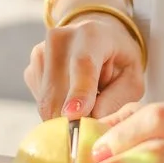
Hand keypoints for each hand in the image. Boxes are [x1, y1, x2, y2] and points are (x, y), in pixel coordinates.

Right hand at [23, 12, 145, 121]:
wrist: (96, 38)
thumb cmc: (119, 60)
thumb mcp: (132, 79)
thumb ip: (116, 100)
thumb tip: (91, 123)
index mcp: (91, 35)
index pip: (82, 64)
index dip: (78, 92)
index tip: (74, 115)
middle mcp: (59, 39)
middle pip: (58, 92)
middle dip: (73, 121)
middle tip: (93, 127)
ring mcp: (40, 54)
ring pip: (47, 104)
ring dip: (66, 116)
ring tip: (87, 100)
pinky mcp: (30, 69)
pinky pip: (42, 104)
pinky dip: (58, 110)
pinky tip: (72, 96)